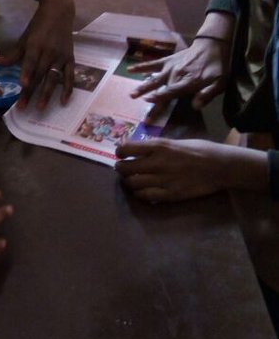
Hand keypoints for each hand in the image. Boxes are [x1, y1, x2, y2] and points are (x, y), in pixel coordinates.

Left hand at [0, 0, 74, 108]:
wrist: (59, 13)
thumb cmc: (38, 26)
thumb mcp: (24, 39)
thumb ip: (11, 55)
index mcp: (36, 44)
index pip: (31, 61)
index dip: (27, 72)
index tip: (22, 85)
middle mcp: (49, 51)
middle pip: (40, 74)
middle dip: (32, 91)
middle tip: (23, 107)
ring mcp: (61, 57)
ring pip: (54, 78)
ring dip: (47, 93)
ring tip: (40, 107)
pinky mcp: (71, 60)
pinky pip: (70, 77)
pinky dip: (68, 90)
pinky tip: (63, 102)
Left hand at [115, 137, 268, 203]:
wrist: (220, 166)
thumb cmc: (199, 150)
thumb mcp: (175, 142)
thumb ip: (156, 147)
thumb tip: (138, 150)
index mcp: (158, 146)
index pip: (126, 149)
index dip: (120, 152)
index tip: (121, 154)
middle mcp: (157, 163)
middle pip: (125, 168)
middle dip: (121, 168)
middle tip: (123, 168)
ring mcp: (163, 180)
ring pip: (132, 184)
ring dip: (129, 182)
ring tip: (132, 180)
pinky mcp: (170, 195)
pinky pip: (145, 196)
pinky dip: (140, 194)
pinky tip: (142, 191)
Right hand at [128, 39, 230, 109]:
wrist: (211, 46)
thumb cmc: (216, 67)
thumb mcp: (219, 82)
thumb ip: (208, 94)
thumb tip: (196, 106)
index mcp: (187, 82)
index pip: (171, 92)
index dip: (160, 97)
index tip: (148, 101)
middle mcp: (175, 75)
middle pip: (159, 89)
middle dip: (148, 99)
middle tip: (138, 109)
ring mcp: (169, 68)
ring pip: (153, 79)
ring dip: (142, 86)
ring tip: (131, 94)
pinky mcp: (167, 61)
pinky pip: (152, 64)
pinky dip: (141, 66)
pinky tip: (129, 70)